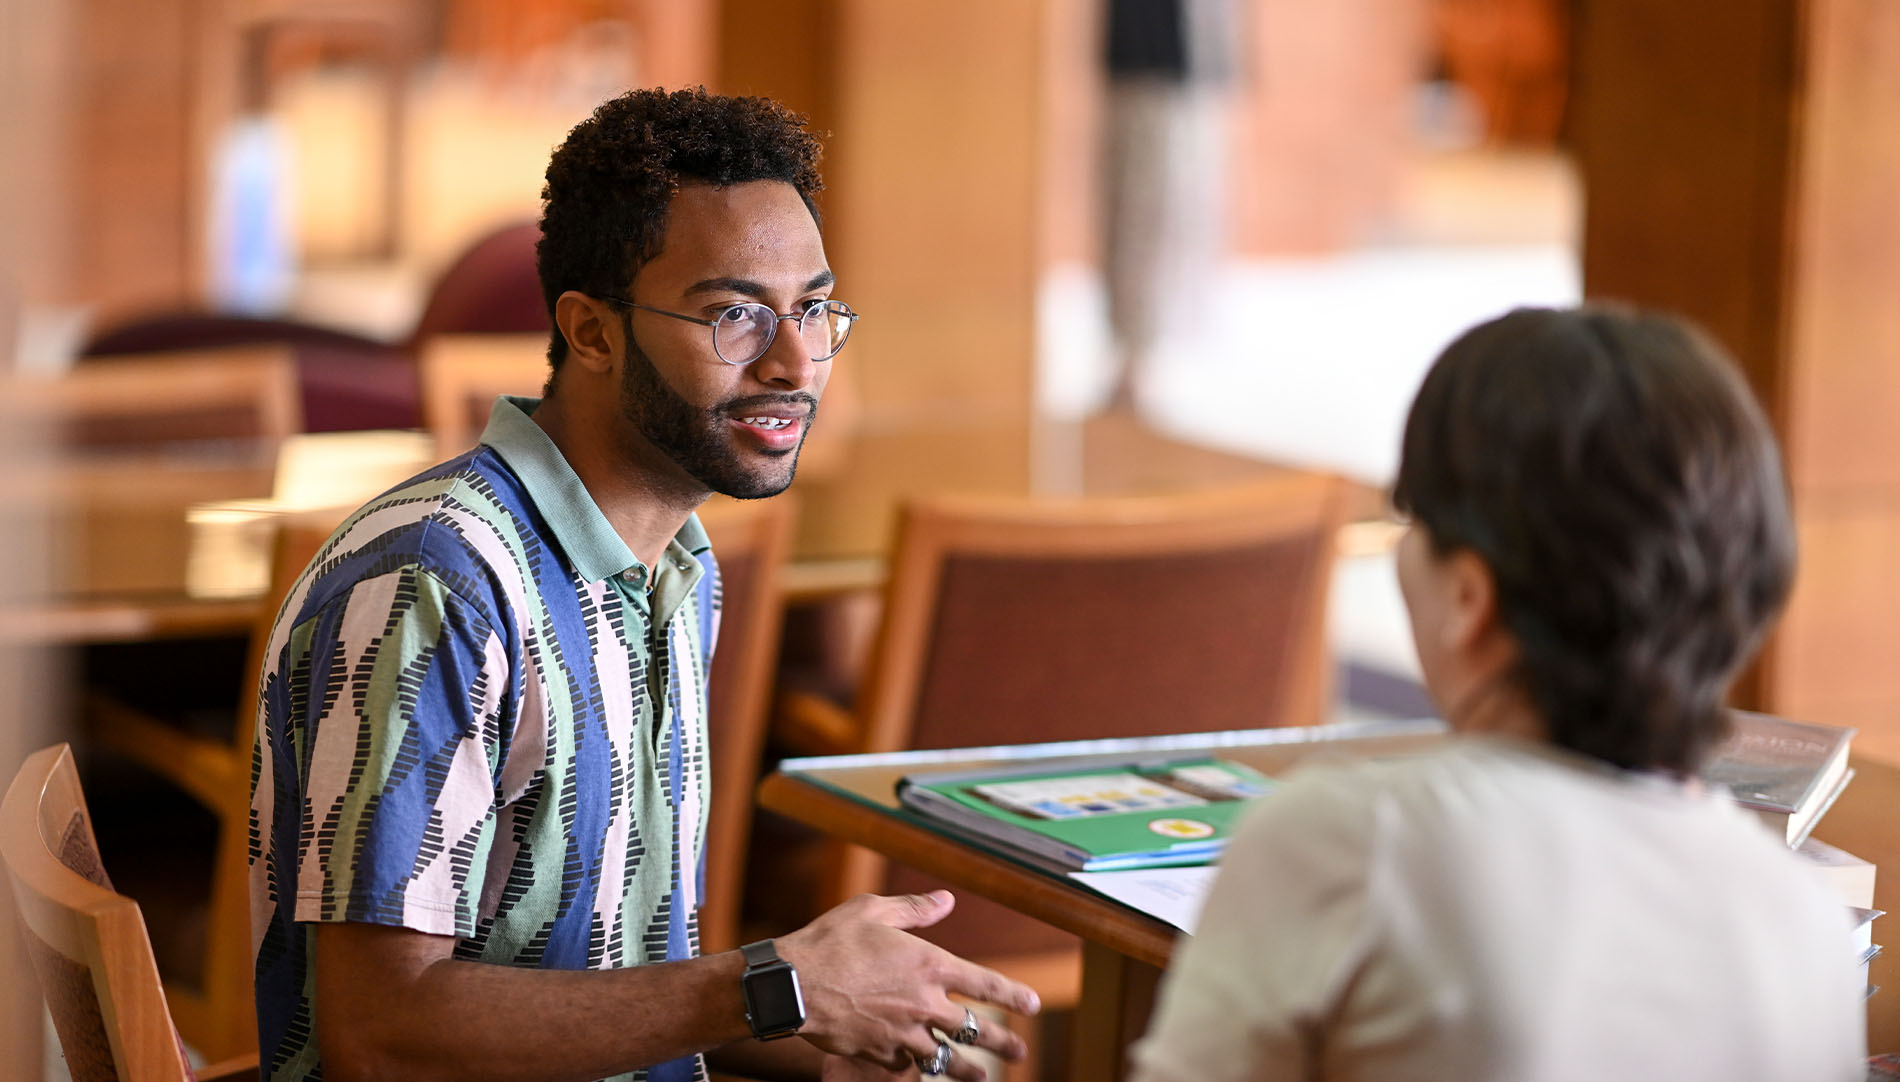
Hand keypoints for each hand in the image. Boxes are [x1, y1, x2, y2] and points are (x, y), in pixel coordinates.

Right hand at [778, 891, 1039, 1081]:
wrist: (792, 985)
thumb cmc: (830, 941)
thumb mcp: (872, 911)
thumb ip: (914, 909)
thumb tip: (946, 900)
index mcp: (929, 964)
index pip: (984, 984)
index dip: (1012, 995)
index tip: (1033, 1005)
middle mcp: (923, 1002)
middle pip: (973, 1029)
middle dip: (1001, 1042)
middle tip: (1019, 1053)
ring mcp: (902, 1032)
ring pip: (945, 1058)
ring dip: (967, 1069)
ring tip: (984, 1078)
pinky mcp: (879, 1052)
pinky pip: (903, 1064)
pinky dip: (912, 1065)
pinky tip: (918, 1067)